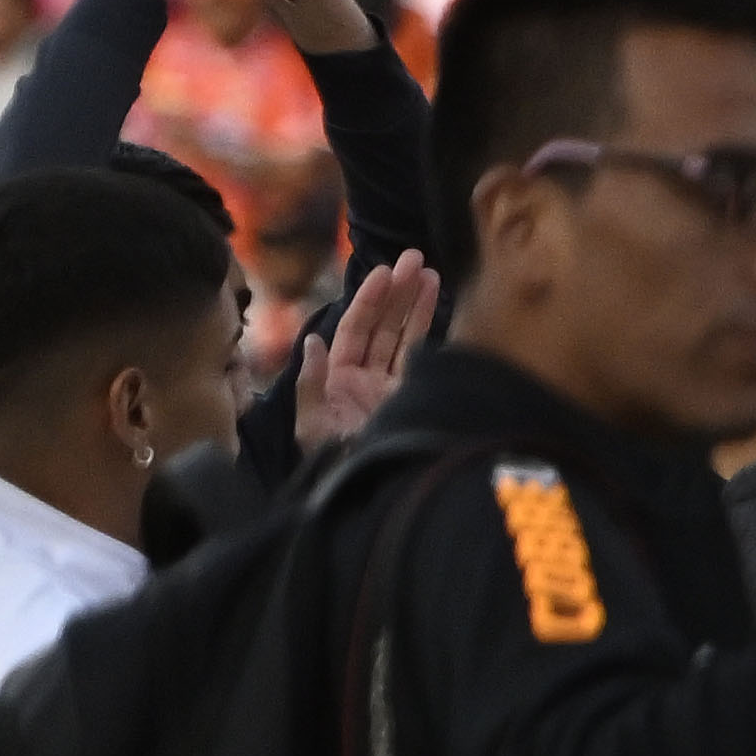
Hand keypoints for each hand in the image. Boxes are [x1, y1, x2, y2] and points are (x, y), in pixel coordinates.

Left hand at [287, 249, 428, 447]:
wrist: (373, 496)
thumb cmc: (337, 464)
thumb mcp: (312, 425)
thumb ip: (313, 383)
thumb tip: (314, 341)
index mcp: (340, 380)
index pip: (357, 330)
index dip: (370, 300)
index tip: (385, 272)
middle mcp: (369, 380)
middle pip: (385, 327)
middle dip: (398, 292)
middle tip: (415, 259)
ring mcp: (397, 390)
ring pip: (408, 339)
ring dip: (418, 305)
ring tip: (431, 273)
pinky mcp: (420, 401)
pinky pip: (427, 362)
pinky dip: (434, 335)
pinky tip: (444, 310)